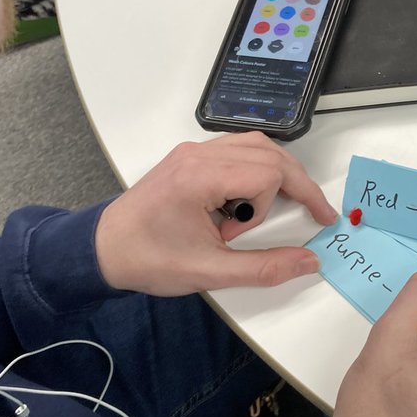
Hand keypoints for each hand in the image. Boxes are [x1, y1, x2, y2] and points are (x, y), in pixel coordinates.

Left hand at [95, 133, 336, 294]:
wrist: (103, 250)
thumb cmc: (148, 259)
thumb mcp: (210, 272)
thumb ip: (265, 267)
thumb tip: (308, 261)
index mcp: (200, 177)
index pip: (268, 173)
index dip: (284, 202)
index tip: (295, 227)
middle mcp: (198, 155)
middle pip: (269, 151)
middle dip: (295, 184)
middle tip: (313, 213)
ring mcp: (192, 153)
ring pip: (256, 145)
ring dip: (276, 174)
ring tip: (278, 208)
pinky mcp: (189, 159)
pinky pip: (237, 150)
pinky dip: (255, 170)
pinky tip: (249, 201)